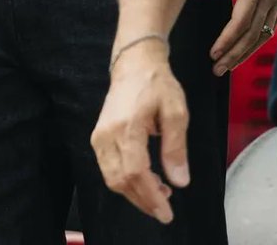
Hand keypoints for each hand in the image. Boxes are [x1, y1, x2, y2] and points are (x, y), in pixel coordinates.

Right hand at [91, 43, 189, 224]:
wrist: (134, 63)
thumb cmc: (157, 84)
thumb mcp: (176, 111)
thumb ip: (176, 148)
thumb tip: (179, 182)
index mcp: (127, 126)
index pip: (135, 172)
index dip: (150, 197)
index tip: (167, 213)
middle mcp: (107, 134)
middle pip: (120, 180)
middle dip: (143, 200)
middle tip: (166, 207)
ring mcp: (99, 136)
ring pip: (111, 178)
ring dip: (134, 193)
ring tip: (159, 191)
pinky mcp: (98, 136)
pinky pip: (108, 168)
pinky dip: (124, 181)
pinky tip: (144, 178)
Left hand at [197, 0, 276, 74]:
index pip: (241, 22)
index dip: (227, 41)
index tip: (214, 53)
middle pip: (252, 34)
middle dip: (234, 55)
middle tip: (217, 69)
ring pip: (263, 34)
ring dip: (246, 52)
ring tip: (228, 65)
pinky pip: (271, 26)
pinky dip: (258, 40)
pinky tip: (247, 47)